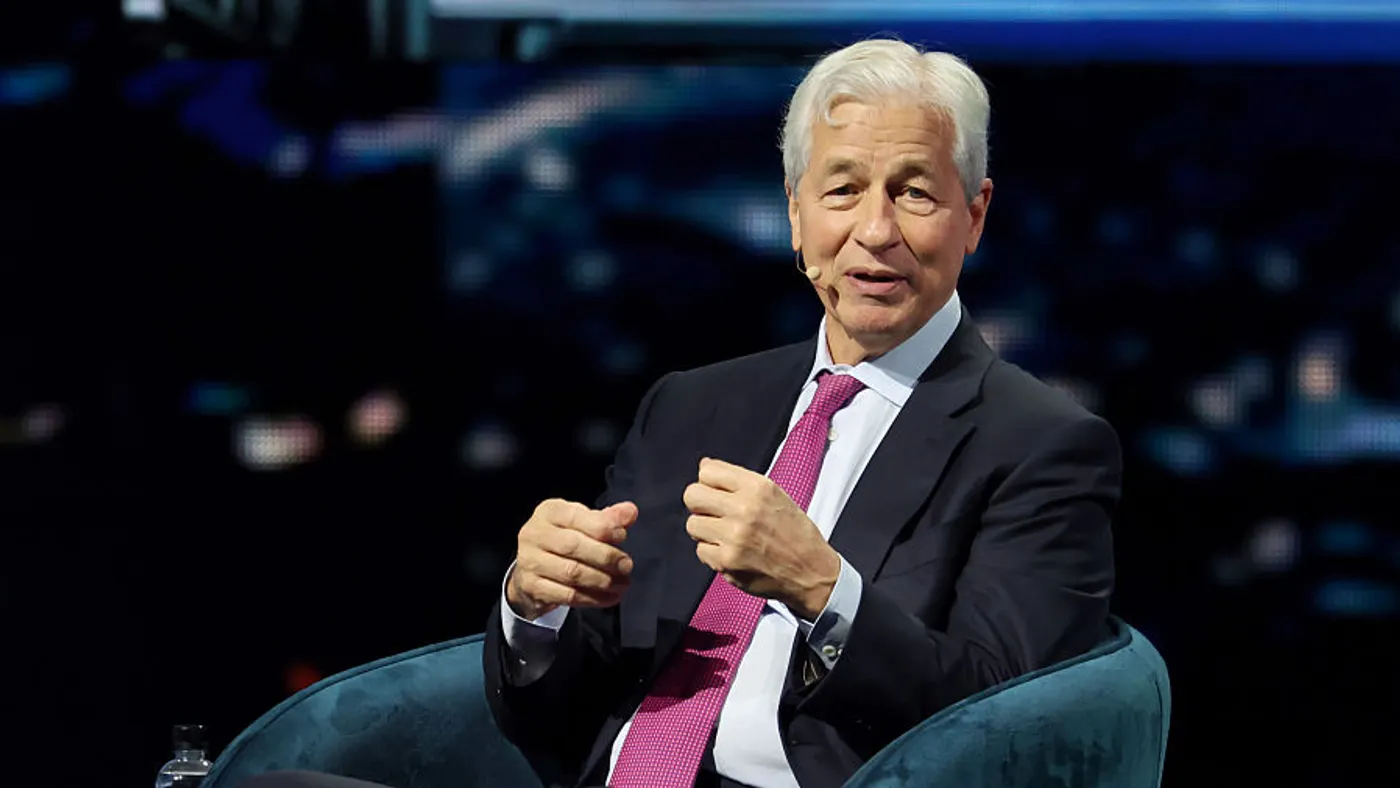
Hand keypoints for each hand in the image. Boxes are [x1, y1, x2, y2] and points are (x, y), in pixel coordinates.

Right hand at [506, 499, 637, 620]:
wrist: (533, 567)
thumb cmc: (565, 539)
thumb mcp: (584, 522)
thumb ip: (608, 518)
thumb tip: (630, 512)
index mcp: (549, 511)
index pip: (577, 517)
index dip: (603, 527)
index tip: (623, 536)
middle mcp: (534, 534)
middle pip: (573, 546)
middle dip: (606, 557)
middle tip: (626, 565)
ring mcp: (529, 562)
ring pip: (572, 573)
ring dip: (603, 580)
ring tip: (622, 583)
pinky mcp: (532, 587)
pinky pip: (568, 595)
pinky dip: (593, 598)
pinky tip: (609, 597)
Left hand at [683, 458, 840, 619]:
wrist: (811, 571)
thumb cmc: (795, 533)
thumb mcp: (774, 495)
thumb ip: (738, 480)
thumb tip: (704, 465)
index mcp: (758, 487)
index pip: (707, 471)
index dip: (709, 483)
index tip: (716, 492)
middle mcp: (745, 508)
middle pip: (692, 495)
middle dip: (699, 504)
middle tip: (713, 513)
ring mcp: (734, 536)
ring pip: (692, 524)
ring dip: (705, 530)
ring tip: (725, 535)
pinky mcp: (726, 561)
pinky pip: (700, 550)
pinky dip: (713, 553)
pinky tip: (732, 552)